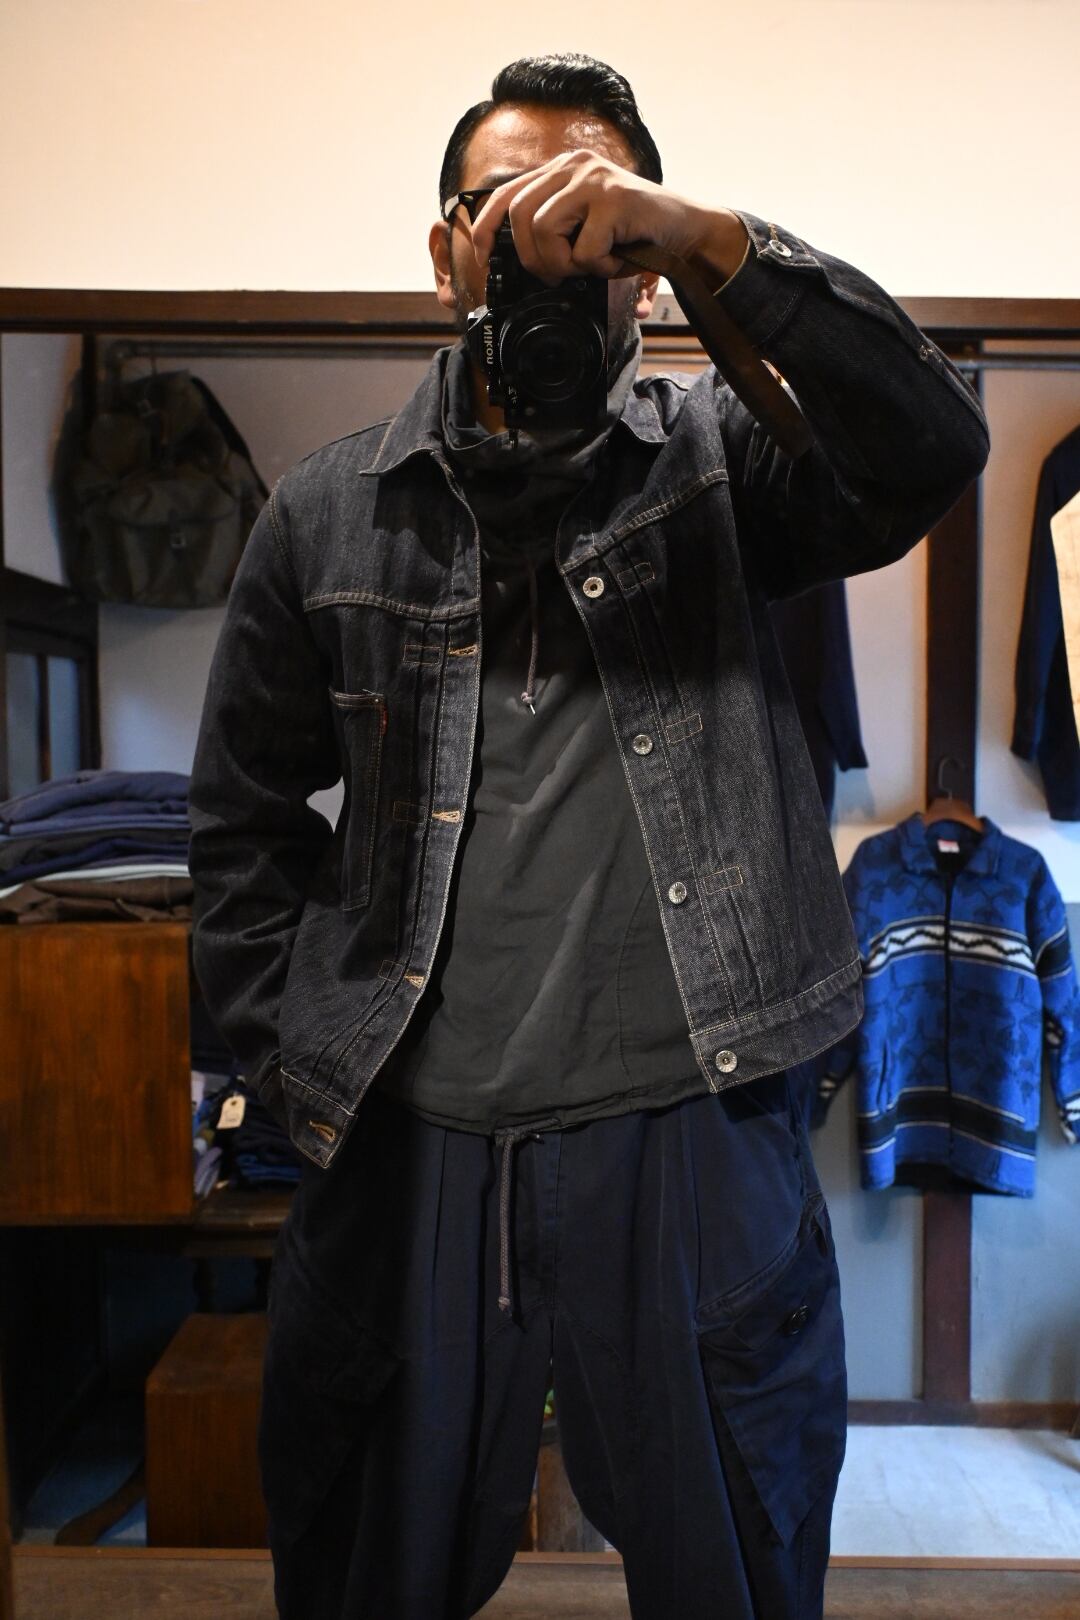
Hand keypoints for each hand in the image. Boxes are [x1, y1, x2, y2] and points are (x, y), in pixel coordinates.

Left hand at [469, 149, 748, 286]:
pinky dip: (599, 267)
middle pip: (519, 216)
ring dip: (565, 263)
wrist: (686, 230)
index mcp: (560, 169)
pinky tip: (618, 259)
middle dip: (533, 258)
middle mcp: (573, 164)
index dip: (486, 228)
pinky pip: (584, 249)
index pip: (505, 194)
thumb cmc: (634, 234)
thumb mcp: (584, 225)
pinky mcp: (614, 198)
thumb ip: (552, 227)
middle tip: (559, 275)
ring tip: (593, 264)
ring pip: (544, 231)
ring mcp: (594, 178)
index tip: (484, 257)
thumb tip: (509, 258)